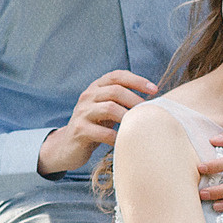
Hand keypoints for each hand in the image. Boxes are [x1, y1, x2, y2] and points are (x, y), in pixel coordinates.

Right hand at [38, 69, 158, 175]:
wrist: (67, 147)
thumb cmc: (95, 127)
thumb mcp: (107, 109)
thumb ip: (122, 101)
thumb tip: (154, 100)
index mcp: (95, 87)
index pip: (117, 76)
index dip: (137, 80)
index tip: (155, 90)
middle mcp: (87, 96)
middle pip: (115, 90)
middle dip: (135, 100)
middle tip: (149, 112)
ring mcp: (82, 112)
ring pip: (109, 108)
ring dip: (128, 117)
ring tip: (139, 126)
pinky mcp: (80, 130)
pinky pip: (103, 132)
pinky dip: (118, 137)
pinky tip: (125, 142)